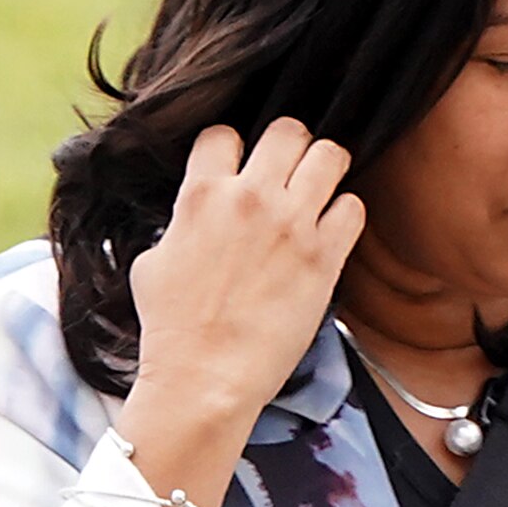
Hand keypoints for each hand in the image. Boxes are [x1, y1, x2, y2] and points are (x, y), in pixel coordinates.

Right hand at [116, 120, 359, 506]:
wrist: (206, 376)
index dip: (232, 148)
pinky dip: (347, 214)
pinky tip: (332, 231)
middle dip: (290, 146)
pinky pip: (354, 208)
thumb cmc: (172, 327)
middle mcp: (249, 199)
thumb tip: (192, 216)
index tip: (238, 166)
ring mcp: (292, 224)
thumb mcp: (153, 260)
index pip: (222, 133)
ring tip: (319, 189)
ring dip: (326, 169)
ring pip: (331, 155)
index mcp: (201, 196)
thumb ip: (181, 224)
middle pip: (287, 130)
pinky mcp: (326, 256)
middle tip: (288, 170)